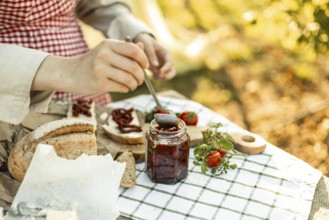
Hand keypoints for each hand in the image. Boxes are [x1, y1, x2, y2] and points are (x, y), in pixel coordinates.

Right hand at [33, 39, 148, 93]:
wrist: (70, 73)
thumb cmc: (93, 62)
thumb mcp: (107, 51)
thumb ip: (125, 49)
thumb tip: (142, 46)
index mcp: (108, 44)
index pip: (134, 50)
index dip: (144, 59)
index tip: (146, 66)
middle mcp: (104, 55)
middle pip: (134, 67)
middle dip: (141, 76)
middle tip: (140, 80)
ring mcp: (100, 69)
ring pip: (129, 79)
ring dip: (135, 84)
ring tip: (133, 85)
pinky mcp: (99, 83)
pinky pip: (122, 87)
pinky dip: (126, 88)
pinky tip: (123, 87)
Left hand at [133, 33, 175, 79]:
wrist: (142, 41)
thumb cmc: (145, 42)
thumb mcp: (148, 46)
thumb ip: (151, 55)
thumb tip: (156, 66)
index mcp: (166, 53)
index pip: (170, 63)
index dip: (166, 69)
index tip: (160, 72)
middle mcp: (166, 60)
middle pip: (172, 71)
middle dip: (167, 75)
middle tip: (159, 76)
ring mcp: (163, 65)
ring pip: (168, 75)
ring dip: (162, 77)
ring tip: (154, 76)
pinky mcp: (158, 68)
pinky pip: (160, 76)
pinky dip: (157, 77)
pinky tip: (152, 75)